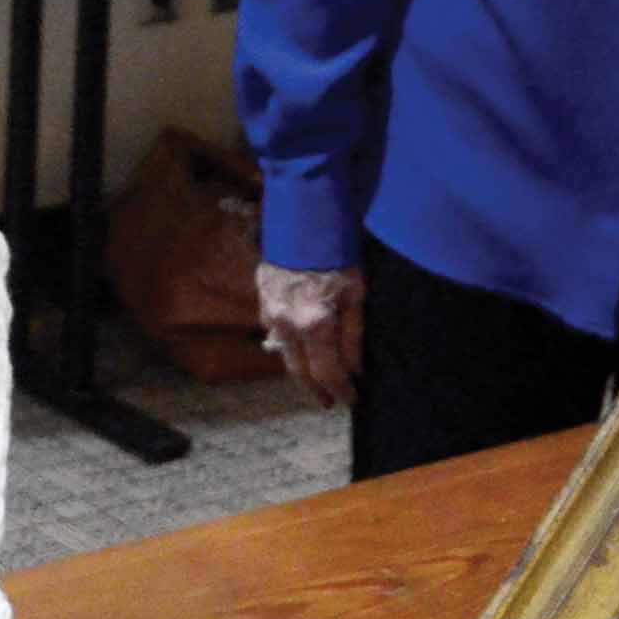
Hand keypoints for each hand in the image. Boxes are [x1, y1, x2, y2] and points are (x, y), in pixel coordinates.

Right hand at [254, 261, 359, 410]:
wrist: (303, 216)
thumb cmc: (337, 253)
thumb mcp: (356, 294)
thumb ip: (353, 336)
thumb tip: (354, 369)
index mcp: (314, 324)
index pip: (327, 372)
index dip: (341, 389)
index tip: (352, 401)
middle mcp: (287, 324)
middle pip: (299, 370)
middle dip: (315, 389)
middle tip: (328, 402)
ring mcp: (270, 312)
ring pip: (283, 353)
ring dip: (299, 370)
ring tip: (314, 381)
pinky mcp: (262, 298)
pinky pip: (274, 331)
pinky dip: (288, 345)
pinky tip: (298, 347)